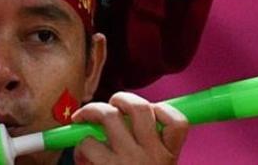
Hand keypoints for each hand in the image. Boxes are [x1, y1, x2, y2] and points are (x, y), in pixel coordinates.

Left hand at [72, 92, 188, 164]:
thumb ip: (149, 155)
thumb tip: (121, 126)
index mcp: (167, 160)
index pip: (177, 122)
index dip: (163, 109)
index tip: (151, 111)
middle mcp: (152, 157)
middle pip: (139, 109)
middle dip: (121, 99)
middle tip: (110, 106)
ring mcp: (129, 161)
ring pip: (109, 117)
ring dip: (92, 112)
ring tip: (83, 121)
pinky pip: (89, 143)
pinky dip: (80, 146)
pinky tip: (81, 156)